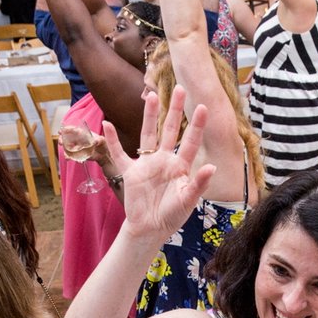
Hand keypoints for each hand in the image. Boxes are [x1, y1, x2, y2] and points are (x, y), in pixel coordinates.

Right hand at [101, 85, 214, 238]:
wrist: (150, 229)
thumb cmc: (171, 216)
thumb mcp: (188, 201)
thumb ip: (198, 184)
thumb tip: (211, 167)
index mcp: (180, 166)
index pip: (190, 141)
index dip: (196, 125)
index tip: (202, 106)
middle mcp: (164, 160)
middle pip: (169, 130)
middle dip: (174, 109)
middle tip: (179, 88)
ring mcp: (146, 164)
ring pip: (147, 134)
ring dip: (149, 116)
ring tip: (151, 96)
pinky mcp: (130, 172)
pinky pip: (119, 153)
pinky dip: (111, 140)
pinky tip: (106, 124)